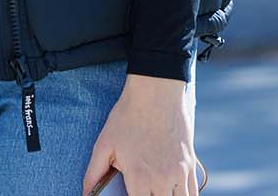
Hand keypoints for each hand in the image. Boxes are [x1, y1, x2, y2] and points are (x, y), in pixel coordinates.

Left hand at [82, 75, 198, 195]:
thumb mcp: (104, 143)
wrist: (156, 91)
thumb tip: (85, 194)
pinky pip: (193, 194)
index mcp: (139, 178)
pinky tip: (172, 193)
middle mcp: (163, 179)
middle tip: (140, 192)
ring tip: (155, 193)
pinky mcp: (190, 165)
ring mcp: (180, 173)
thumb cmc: (128, 116)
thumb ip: (94, 174)